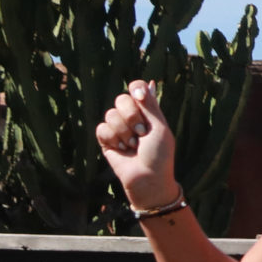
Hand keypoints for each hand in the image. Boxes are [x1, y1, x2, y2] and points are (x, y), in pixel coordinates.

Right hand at [95, 81, 178, 209]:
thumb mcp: (160, 128)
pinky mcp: (106, 140)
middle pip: (121, 99)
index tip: (139, 97)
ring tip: (133, 146)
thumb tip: (147, 83)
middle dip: (131, 116)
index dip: (135, 89)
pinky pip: (102, 128)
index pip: (136, 89)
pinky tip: (122, 150)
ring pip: (110, 114)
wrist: (147, 178)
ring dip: (124, 132)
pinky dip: (113, 139)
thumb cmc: (160, 155)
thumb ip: (150, 106)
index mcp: (147, 112)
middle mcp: (131, 117)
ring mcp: (118, 128)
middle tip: (141, 132)